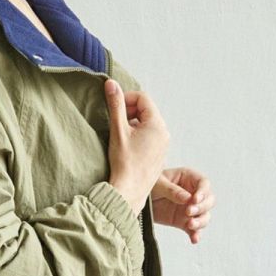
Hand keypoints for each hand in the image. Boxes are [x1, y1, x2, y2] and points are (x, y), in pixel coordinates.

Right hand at [104, 79, 169, 214]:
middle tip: (116, 123)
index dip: (126, 98)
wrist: (129, 192)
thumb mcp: (118, 130)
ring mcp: (163, 145)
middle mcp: (164, 133)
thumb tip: (110, 83)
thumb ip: (115, 104)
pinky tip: (127, 147)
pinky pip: (150, 137)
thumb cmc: (124, 162)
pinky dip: (138, 136)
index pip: (142, 98)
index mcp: (157, 125)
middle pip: (146, 110)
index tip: (114, 108)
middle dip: (129, 112)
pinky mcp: (159, 155)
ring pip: (148, 124)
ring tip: (120, 136)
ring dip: (132, 124)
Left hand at [150, 167, 216, 245]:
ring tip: (190, 225)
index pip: (204, 183)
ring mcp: (189, 208)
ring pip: (204, 216)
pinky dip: (195, 234)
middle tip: (188, 212)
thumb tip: (187, 198)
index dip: (203, 192)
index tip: (194, 200)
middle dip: (202, 207)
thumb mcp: (158, 184)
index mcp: (188, 178)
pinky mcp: (183, 221)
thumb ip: (172, 190)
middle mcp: (193, 193)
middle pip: (209, 201)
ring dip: (200, 222)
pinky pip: (193, 229)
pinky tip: (194, 239)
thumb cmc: (148, 185)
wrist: (136, 199)